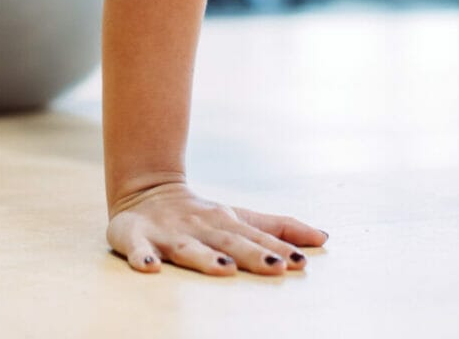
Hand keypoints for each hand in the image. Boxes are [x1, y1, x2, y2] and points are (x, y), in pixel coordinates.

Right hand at [106, 179, 326, 274]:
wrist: (144, 190)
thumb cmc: (202, 215)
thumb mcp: (241, 218)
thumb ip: (278, 229)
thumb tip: (323, 238)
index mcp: (226, 222)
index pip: (256, 237)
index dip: (277, 249)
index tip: (300, 263)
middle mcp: (201, 228)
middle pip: (229, 242)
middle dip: (252, 254)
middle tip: (276, 268)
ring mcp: (168, 234)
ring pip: (188, 248)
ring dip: (206, 258)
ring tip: (225, 269)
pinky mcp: (135, 237)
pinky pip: (137, 248)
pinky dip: (142, 257)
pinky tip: (149, 269)